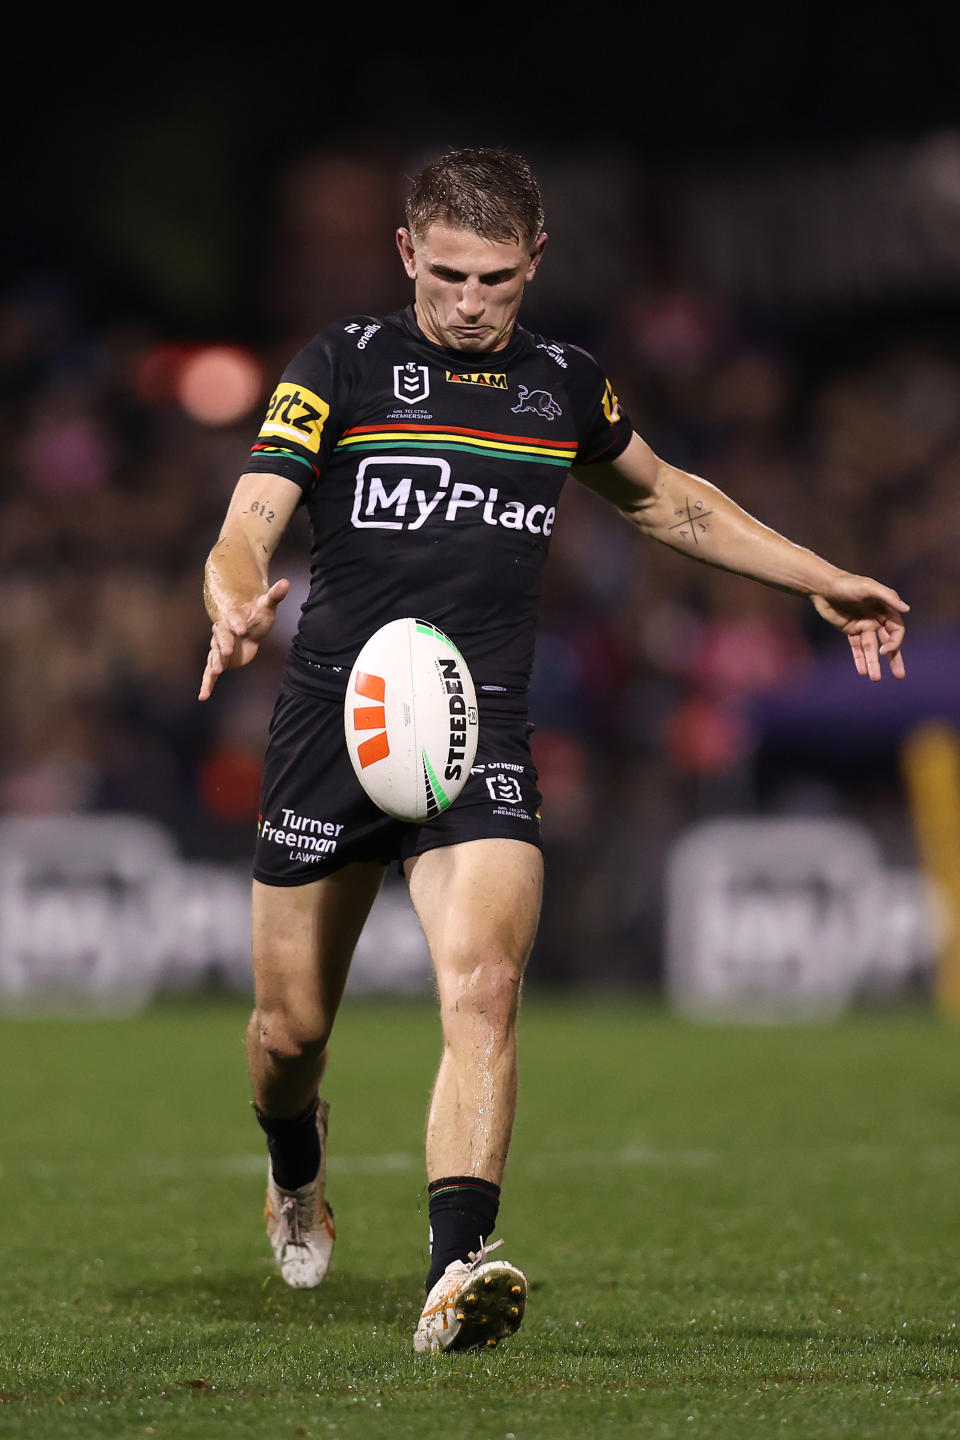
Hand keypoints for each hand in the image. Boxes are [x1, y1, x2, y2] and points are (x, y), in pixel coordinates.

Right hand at [198, 578, 289, 700]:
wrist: (247, 627)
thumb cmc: (257, 615)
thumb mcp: (267, 606)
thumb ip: (274, 595)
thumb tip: (286, 582)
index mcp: (232, 617)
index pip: (233, 619)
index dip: (236, 623)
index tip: (242, 629)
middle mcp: (221, 631)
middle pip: (220, 637)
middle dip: (224, 645)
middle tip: (228, 652)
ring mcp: (219, 647)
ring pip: (214, 655)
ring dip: (214, 663)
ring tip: (216, 672)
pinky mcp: (219, 660)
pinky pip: (210, 673)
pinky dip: (207, 684)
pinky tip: (202, 696)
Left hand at [810, 574, 908, 680]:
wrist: (823, 586)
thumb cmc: (848, 583)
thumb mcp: (869, 587)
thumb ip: (888, 597)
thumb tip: (907, 609)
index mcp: (886, 609)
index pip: (896, 630)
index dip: (894, 642)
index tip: (885, 651)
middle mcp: (877, 619)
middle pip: (888, 643)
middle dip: (894, 659)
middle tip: (900, 676)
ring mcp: (863, 625)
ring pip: (871, 648)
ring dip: (873, 664)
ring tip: (875, 679)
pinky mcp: (850, 630)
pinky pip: (856, 647)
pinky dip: (859, 659)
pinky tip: (862, 671)